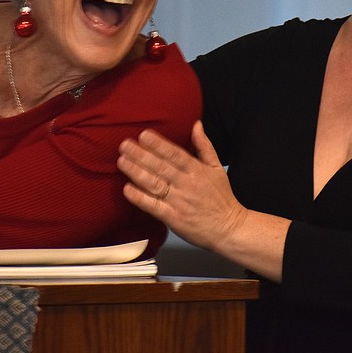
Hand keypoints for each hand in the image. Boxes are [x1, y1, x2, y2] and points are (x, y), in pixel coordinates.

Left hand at [118, 121, 247, 252]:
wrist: (229, 228)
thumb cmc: (221, 197)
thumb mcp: (217, 167)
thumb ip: (204, 145)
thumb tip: (196, 124)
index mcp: (197, 170)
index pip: (175, 154)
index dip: (158, 144)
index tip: (143, 135)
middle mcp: (187, 184)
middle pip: (161, 167)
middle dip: (141, 155)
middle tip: (124, 145)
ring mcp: (179, 202)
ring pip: (155, 184)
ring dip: (137, 172)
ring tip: (122, 161)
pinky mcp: (174, 219)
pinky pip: (154, 207)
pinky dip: (140, 198)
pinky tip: (127, 189)